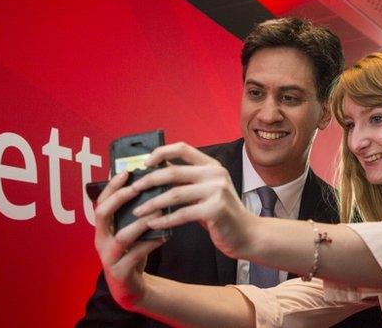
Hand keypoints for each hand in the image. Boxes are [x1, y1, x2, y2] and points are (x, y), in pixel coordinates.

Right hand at [93, 171, 164, 310]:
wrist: (130, 287)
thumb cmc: (131, 253)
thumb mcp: (128, 232)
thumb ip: (133, 213)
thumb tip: (147, 183)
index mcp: (102, 228)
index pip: (100, 202)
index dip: (111, 187)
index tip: (126, 172)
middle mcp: (101, 241)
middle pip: (102, 214)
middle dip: (119, 199)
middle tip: (137, 188)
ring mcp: (109, 257)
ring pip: (122, 237)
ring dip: (140, 223)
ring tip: (158, 211)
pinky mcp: (120, 272)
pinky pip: (136, 255)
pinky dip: (151, 244)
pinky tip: (165, 235)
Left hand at [132, 142, 255, 258]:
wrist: (248, 234)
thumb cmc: (222, 214)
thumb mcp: (206, 191)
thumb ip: (187, 181)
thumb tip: (156, 173)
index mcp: (211, 165)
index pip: (183, 148)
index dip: (161, 152)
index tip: (144, 163)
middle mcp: (215, 174)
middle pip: (173, 172)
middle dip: (149, 181)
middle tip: (133, 190)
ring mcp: (217, 191)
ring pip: (175, 194)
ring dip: (152, 203)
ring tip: (138, 211)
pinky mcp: (215, 210)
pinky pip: (182, 214)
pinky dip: (164, 219)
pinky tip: (153, 224)